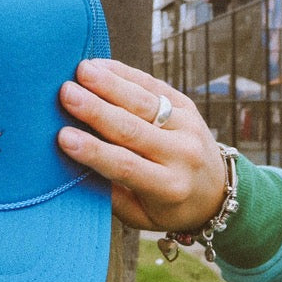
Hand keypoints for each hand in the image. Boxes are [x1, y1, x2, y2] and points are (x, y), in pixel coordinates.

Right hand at [58, 59, 226, 232]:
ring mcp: (188, 126)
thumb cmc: (168, 206)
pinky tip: (100, 65)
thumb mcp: (142, 216)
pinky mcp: (187, 105)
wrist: (217, 191)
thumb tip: (74, 168)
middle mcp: (182, 154)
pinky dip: (125, 73)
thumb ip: (112, 196)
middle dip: (96, 110)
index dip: (94, 151)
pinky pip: (154, 85)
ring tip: (81, 70)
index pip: (126, 166)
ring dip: (109, 84)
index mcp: (168, 187)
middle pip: (132, 128)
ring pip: (143, 102)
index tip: (64, 137)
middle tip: (66, 93)